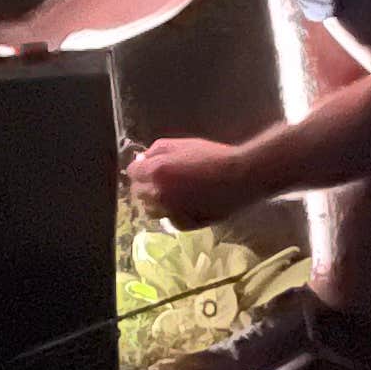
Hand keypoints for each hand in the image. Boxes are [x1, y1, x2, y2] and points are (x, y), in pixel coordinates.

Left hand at [123, 136, 256, 228]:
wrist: (238, 177)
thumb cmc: (212, 156)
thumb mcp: (181, 144)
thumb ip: (155, 151)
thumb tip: (141, 160)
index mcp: (155, 171)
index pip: (133, 173)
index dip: (141, 170)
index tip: (149, 169)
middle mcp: (158, 194)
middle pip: (138, 193)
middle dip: (146, 186)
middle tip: (164, 181)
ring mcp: (169, 212)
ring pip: (150, 210)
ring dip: (156, 202)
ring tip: (174, 194)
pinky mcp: (182, 225)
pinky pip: (168, 220)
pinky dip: (173, 213)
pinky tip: (187, 204)